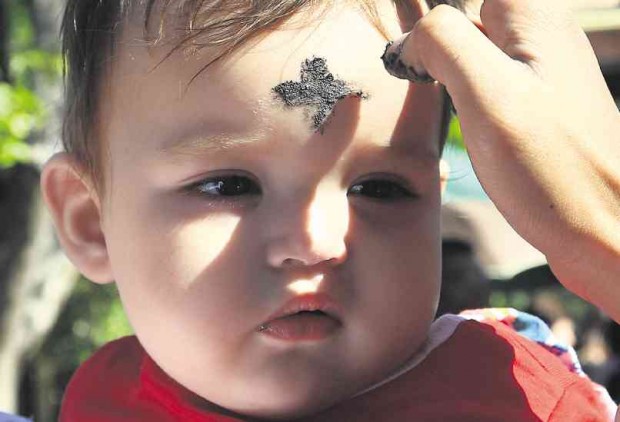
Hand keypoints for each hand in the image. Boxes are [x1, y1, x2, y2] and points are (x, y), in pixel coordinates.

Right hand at [385, 0, 619, 319]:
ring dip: (450, 82)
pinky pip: (483, 85)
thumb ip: (443, 43)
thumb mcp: (487, 94)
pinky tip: (475, 132)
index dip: (431, 33)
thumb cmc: (552, 169)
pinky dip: (465, 102)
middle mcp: (540, 32)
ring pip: (469, 55)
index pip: (455, 2)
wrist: (605, 227)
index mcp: (531, 15)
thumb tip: (409, 43)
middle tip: (442, 97)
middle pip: (461, 23)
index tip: (426, 73)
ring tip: (466, 120)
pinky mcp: (534, 103)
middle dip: (438, 56)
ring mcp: (538, 69)